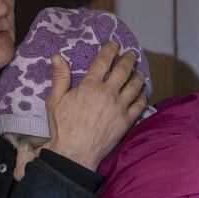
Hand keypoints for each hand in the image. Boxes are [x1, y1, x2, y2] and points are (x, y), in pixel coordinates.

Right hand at [45, 42, 147, 170]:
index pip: (103, 61)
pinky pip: (140, 104)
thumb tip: (57, 56)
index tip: (114, 43)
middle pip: (123, 70)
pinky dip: (143, 95)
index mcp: (90, 86)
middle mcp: (108, 93)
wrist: (75, 154)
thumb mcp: (55, 101)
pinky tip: (143, 92)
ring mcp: (120, 107)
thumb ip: (59, 77)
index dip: (110, 50)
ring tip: (139, 70)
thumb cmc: (63, 128)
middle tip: (131, 54)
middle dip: (129, 58)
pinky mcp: (127, 121)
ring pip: (135, 85)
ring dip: (138, 74)